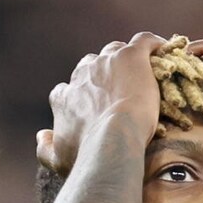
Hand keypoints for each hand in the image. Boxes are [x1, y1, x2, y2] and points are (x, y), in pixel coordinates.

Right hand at [35, 33, 161, 174]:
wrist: (112, 142)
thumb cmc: (86, 157)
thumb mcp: (57, 159)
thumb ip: (45, 148)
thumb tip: (41, 136)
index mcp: (64, 96)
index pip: (68, 89)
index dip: (81, 95)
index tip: (92, 107)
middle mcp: (82, 74)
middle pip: (92, 65)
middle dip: (103, 74)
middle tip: (121, 90)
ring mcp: (107, 62)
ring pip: (116, 51)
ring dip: (126, 58)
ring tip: (142, 72)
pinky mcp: (131, 57)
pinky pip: (143, 42)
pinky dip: (152, 44)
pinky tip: (162, 50)